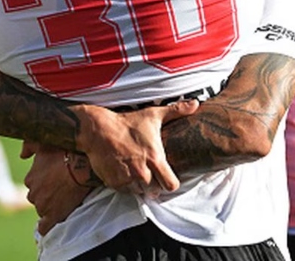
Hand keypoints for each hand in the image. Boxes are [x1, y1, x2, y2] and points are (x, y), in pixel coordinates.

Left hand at [20, 141, 90, 235]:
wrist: (80, 166)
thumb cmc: (63, 152)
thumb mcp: (43, 144)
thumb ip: (29, 146)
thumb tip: (22, 155)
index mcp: (30, 178)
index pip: (33, 184)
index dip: (44, 182)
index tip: (54, 180)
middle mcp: (33, 193)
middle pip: (37, 198)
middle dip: (46, 195)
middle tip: (60, 189)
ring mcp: (42, 206)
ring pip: (42, 210)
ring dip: (50, 207)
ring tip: (63, 200)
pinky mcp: (53, 216)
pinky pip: (44, 227)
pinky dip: (46, 226)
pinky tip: (52, 222)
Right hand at [76, 100, 198, 194]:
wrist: (98, 129)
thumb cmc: (127, 122)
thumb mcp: (153, 115)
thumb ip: (176, 111)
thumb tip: (196, 103)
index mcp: (155, 159)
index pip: (171, 185)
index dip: (170, 183)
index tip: (167, 177)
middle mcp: (142, 172)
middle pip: (155, 191)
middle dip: (153, 184)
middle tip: (149, 173)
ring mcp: (127, 179)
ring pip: (139, 192)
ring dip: (138, 186)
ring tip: (135, 172)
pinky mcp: (113, 183)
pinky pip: (124, 191)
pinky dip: (124, 185)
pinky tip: (123, 172)